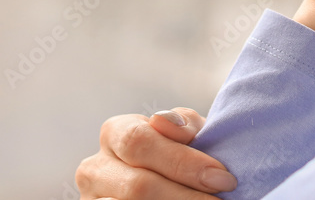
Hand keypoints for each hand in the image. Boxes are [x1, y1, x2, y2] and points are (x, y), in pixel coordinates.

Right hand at [76, 108, 236, 197]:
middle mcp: (95, 167)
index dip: (183, 162)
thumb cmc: (179, 154)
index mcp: (115, 132)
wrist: (165, 180)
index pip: (141, 142)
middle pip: (138, 184)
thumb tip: (164, 122)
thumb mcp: (185, 134)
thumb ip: (183, 124)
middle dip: (186, 194)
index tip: (222, 178)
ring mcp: (93, 199)